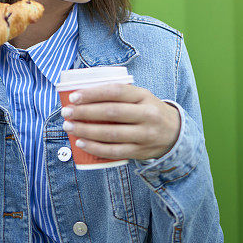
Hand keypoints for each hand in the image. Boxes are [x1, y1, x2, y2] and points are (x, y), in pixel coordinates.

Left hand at [61, 83, 180, 159]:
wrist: (175, 133)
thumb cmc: (149, 111)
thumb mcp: (141, 97)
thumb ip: (119, 95)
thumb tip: (84, 93)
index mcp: (144, 96)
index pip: (116, 91)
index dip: (93, 93)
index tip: (74, 96)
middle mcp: (146, 115)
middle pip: (111, 112)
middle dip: (85, 112)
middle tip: (67, 112)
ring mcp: (144, 135)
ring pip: (110, 134)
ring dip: (86, 131)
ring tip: (69, 127)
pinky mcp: (140, 151)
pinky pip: (114, 151)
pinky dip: (95, 148)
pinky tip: (81, 143)